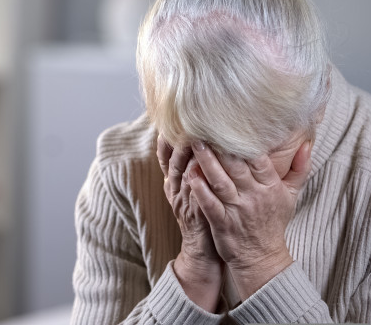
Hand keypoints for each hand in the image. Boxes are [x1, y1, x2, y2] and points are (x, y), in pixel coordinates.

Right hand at [157, 135, 223, 311]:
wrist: (201, 250)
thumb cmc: (203, 214)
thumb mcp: (193, 189)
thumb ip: (194, 167)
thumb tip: (200, 142)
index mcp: (174, 183)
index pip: (166, 157)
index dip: (166, 140)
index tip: (168, 121)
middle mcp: (175, 190)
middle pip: (174, 162)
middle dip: (178, 143)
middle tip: (183, 124)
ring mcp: (184, 203)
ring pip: (184, 176)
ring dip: (187, 159)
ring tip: (192, 141)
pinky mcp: (196, 215)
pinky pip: (197, 196)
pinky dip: (200, 183)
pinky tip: (204, 171)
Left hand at [187, 140, 311, 299]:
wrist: (262, 257)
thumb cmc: (273, 222)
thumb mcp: (291, 195)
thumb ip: (300, 168)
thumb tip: (306, 143)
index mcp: (271, 187)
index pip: (259, 159)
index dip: (244, 142)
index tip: (230, 124)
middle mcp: (254, 196)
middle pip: (236, 167)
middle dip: (221, 147)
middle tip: (205, 127)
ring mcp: (237, 210)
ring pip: (220, 182)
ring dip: (207, 162)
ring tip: (195, 144)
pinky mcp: (221, 223)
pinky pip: (209, 203)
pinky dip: (199, 189)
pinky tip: (190, 174)